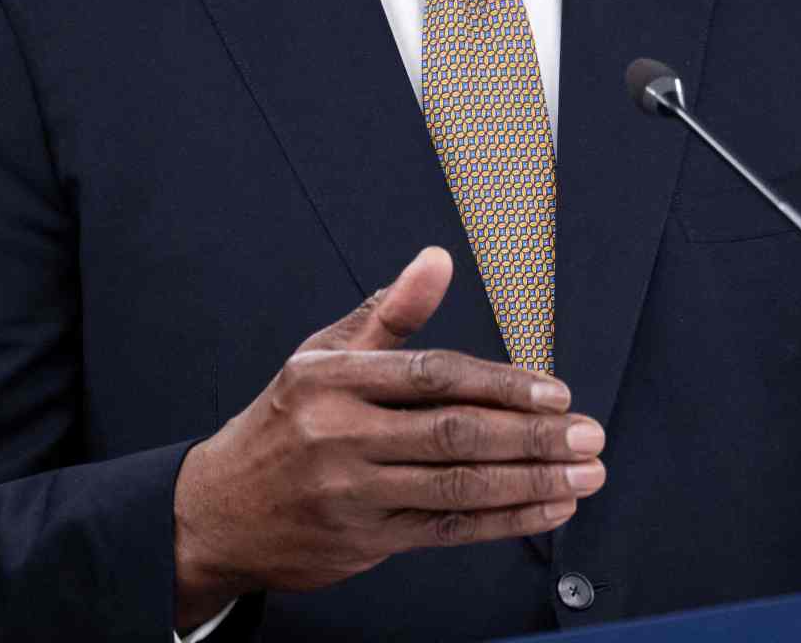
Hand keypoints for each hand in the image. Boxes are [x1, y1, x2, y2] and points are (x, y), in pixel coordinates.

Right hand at [171, 248, 604, 630]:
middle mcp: (341, 436)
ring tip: (583, 472)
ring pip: (458, 486)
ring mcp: (353, 493)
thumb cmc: (282, 424)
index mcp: (334, 381)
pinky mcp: (365, 539)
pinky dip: (505, 519)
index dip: (501, 384)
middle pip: (454, 435)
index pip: (434, 376)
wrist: (213, 514)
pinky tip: (547, 506)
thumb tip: (437, 260)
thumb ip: (390, 310)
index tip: (554, 391)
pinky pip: (447, 528)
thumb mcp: (323, 355)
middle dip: (532, 436)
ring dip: (531, 481)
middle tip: (587, 433)